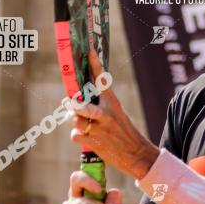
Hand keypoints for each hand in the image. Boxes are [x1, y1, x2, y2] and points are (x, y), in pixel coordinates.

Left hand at [70, 49, 159, 179]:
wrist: (137, 153)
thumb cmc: (123, 132)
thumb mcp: (116, 114)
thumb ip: (97, 107)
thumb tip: (71, 103)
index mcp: (113, 103)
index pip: (102, 81)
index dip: (95, 65)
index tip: (89, 50)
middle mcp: (107, 114)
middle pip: (82, 106)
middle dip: (72, 105)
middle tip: (67, 102)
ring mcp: (101, 129)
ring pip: (76, 121)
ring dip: (73, 122)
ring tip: (77, 123)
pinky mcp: (96, 143)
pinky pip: (76, 136)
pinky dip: (77, 136)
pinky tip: (85, 137)